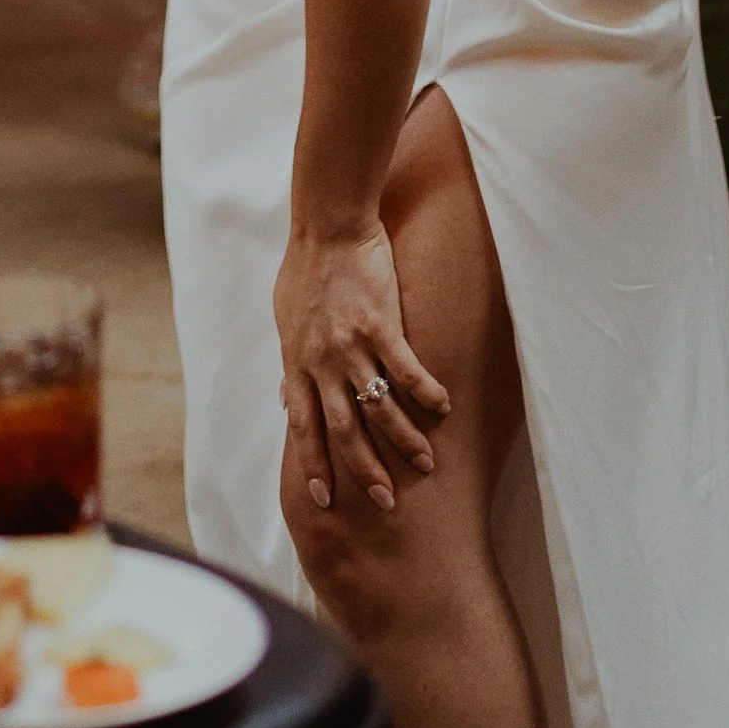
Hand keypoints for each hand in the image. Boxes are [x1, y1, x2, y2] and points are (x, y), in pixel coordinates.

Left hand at [274, 223, 448, 514]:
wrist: (329, 226)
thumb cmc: (306, 270)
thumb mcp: (286, 320)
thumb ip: (292, 361)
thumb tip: (286, 395)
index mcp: (297, 361)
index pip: (303, 426)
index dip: (314, 464)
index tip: (324, 500)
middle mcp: (322, 360)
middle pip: (344, 428)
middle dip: (364, 469)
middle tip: (385, 501)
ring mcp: (352, 344)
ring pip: (379, 407)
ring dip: (403, 441)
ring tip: (426, 464)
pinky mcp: (381, 324)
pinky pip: (407, 370)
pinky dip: (426, 393)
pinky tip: (443, 409)